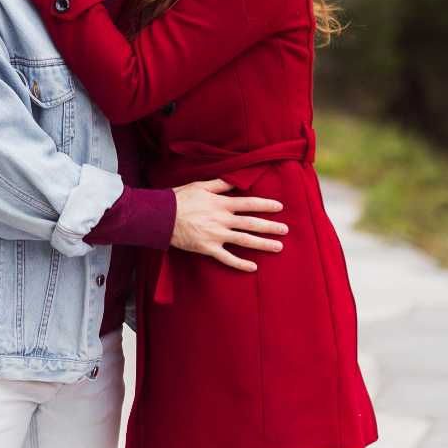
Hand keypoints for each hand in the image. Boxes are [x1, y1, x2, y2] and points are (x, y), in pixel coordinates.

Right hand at [171, 179, 286, 271]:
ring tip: (278, 247)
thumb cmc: (179, 198)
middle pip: (251, 223)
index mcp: (221, 203)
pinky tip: (253, 268)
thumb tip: (236, 180)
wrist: (161, 216)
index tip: (279, 207)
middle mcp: (222, 219)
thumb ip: (220, 184)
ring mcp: (216, 235)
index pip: (249, 204)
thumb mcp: (200, 186)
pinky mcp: (208, 248)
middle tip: (286, 230)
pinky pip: (227, 258)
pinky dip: (241, 264)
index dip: (265, 205)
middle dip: (270, 227)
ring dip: (263, 244)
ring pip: (244, 241)